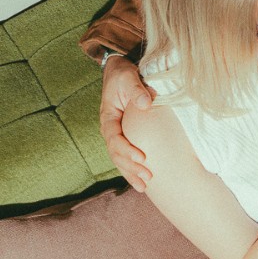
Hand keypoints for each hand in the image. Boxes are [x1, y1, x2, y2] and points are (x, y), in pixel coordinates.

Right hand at [101, 55, 154, 190]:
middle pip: (117, 154)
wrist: (120, 72)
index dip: (127, 150)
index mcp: (108, 117)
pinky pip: (126, 156)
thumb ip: (136, 89)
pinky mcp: (125, 136)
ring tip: (145, 187)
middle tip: (148, 178)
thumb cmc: (125, 74)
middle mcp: (110, 129)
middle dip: (132, 168)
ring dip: (132, 173)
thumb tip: (146, 103)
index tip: (142, 158)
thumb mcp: (129, 77)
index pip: (115, 138)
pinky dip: (133, 169)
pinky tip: (143, 181)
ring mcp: (117, 134)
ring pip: (120, 159)